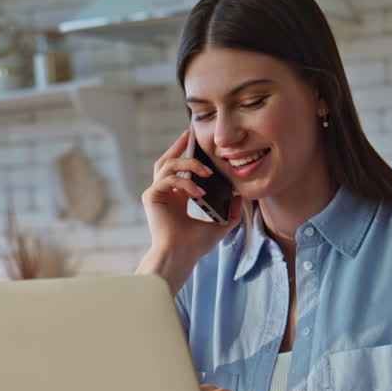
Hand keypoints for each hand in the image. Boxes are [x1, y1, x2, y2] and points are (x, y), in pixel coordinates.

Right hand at [141, 131, 241, 273]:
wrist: (181, 255)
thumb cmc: (196, 245)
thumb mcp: (220, 225)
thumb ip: (230, 211)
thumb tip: (240, 196)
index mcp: (177, 199)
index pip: (180, 170)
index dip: (186, 155)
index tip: (195, 142)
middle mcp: (164, 194)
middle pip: (167, 161)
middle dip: (178, 146)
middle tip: (189, 135)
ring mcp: (156, 194)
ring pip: (167, 166)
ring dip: (188, 164)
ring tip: (206, 170)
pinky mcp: (151, 197)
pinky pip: (168, 180)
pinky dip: (184, 182)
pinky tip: (199, 191)